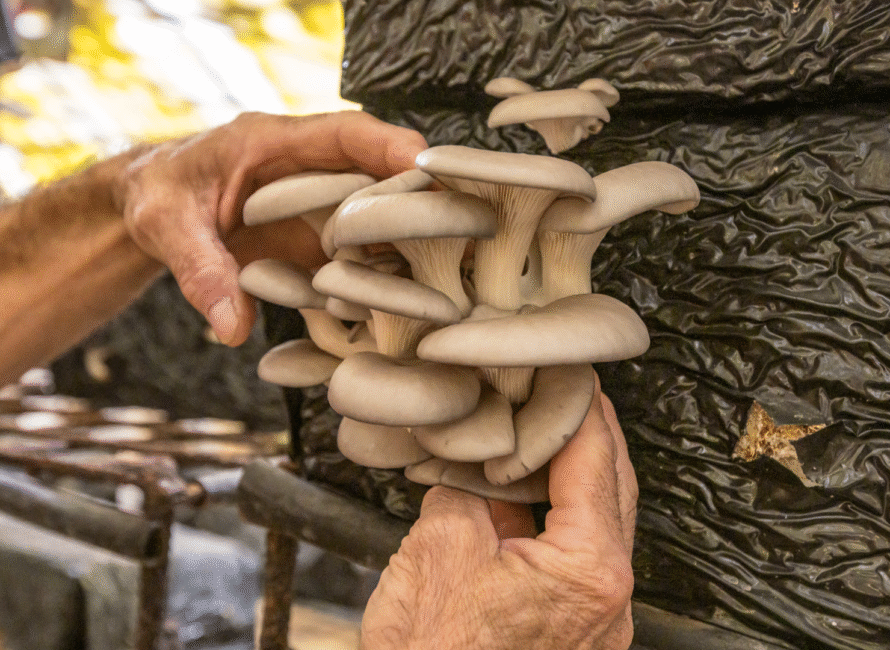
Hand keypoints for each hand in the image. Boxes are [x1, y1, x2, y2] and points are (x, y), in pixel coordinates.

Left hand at [114, 110, 426, 345]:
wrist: (154, 210)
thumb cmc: (160, 199)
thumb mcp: (167, 227)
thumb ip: (200, 271)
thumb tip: (232, 327)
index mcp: (271, 142)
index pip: (344, 133)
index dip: (390, 146)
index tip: (427, 166)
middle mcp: (307, 169)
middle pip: (378, 175)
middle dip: (420, 199)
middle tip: (460, 229)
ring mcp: (318, 204)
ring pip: (379, 215)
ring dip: (410, 242)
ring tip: (444, 275)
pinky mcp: (319, 238)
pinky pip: (361, 251)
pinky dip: (383, 273)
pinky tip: (404, 301)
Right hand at [361, 375, 637, 649]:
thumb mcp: (442, 546)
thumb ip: (469, 490)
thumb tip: (474, 465)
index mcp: (590, 568)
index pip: (595, 459)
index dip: (579, 404)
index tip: (568, 370)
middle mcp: (609, 597)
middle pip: (612, 487)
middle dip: (586, 432)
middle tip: (561, 390)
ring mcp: (597, 619)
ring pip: (597, 522)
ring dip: (569, 473)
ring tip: (536, 432)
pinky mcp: (573, 630)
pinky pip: (574, 555)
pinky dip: (552, 516)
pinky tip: (519, 493)